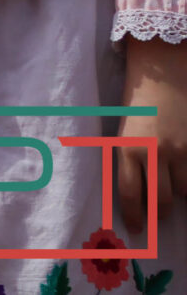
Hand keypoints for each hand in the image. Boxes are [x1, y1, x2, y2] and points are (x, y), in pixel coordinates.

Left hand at [119, 37, 186, 227]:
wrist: (163, 74)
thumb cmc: (137, 101)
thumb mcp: (122, 130)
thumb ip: (126, 158)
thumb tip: (130, 190)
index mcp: (127, 148)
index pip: (130, 194)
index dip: (134, 216)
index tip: (136, 229)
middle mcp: (154, 153)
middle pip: (161, 201)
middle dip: (159, 214)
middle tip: (157, 219)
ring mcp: (181, 151)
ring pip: (184, 192)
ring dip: (178, 195)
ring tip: (172, 190)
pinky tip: (185, 179)